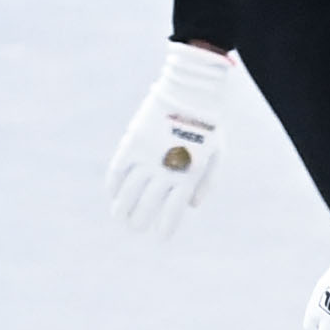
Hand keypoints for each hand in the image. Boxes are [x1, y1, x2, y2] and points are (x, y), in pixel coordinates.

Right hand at [106, 42, 237, 235]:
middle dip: (139, 221)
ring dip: (121, 208)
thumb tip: (192, 206)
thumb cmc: (208, 125)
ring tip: (119, 217)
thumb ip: (207, 182)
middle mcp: (165, 170)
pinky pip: (117, 170)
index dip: (165, 228)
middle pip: (146, 205)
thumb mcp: (218, 154)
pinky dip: (112, 185)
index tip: (160, 237)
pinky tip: (112, 193)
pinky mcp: (133, 143)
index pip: (172, 211)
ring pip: (127, 192)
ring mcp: (147, 157)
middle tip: (135, 227)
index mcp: (188, 176)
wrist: (190, 92)